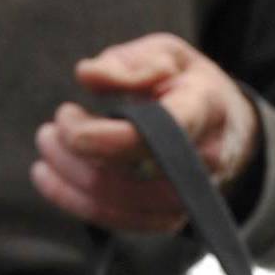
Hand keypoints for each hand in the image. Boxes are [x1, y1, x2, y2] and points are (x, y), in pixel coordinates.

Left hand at [31, 34, 259, 236]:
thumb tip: (86, 76)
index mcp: (201, 111)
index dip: (94, 136)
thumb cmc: (187, 84)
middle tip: (49, 129)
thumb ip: (125, 63)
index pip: (145, 138)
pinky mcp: (168, 219)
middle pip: (120, 176)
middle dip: (70, 153)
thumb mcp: (164, 53)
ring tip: (46, 148)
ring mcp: (185, 198)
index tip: (65, 114)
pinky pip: (114, 221)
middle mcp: (198, 164)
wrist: (227, 126)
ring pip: (111, 204)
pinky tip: (51, 177)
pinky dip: (73, 201)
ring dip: (65, 178)